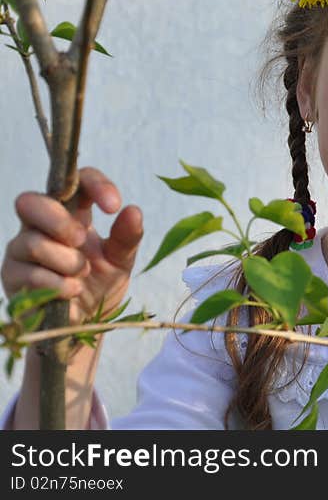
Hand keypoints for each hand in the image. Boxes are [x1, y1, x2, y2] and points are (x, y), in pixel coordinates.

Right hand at [1, 166, 143, 324]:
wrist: (85, 326)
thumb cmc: (100, 284)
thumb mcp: (121, 261)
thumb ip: (127, 237)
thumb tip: (133, 210)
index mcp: (72, 214)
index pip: (75, 182)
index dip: (93, 185)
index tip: (113, 206)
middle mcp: (41, 226)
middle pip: (30, 201)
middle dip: (60, 222)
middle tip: (82, 241)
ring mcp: (21, 250)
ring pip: (32, 242)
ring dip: (66, 261)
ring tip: (81, 276)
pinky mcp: (11, 276)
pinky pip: (28, 273)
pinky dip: (57, 284)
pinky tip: (71, 291)